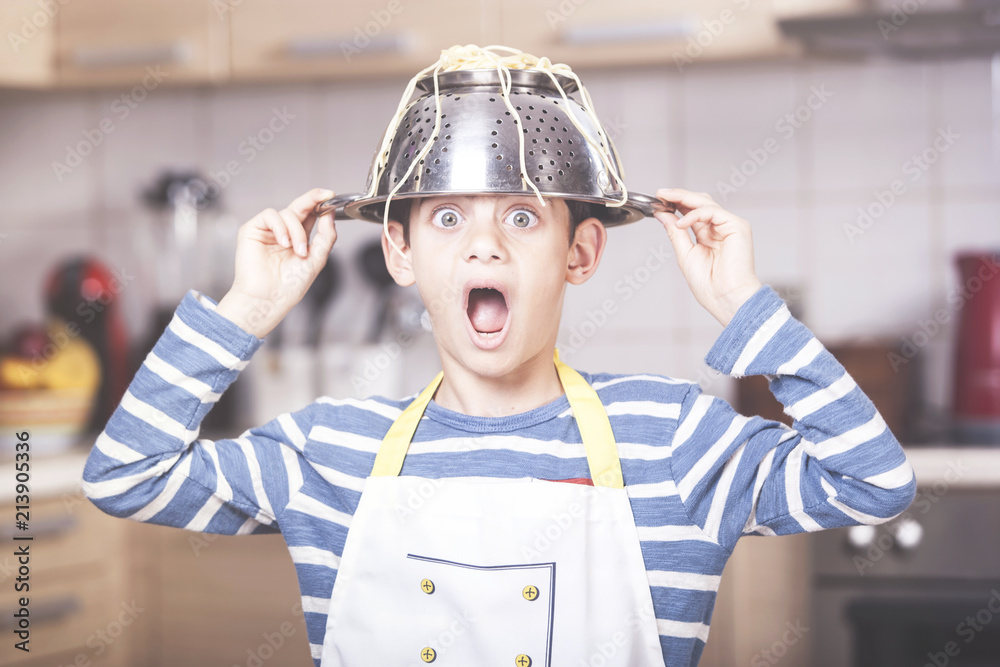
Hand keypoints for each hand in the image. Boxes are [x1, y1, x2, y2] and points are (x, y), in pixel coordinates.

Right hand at [215, 188, 337, 337]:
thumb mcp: (317, 259)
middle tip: (324, 196)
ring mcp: (268, 231)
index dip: (320, 204)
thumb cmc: (289, 286)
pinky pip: (270, 215)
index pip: (310, 215)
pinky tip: (284, 243)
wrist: (268, 298)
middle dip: (312, 199)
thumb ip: (326, 236)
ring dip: (297, 231)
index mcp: (299, 239)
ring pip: (288, 213)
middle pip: (299, 207)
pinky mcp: (252, 230)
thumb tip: (329, 215)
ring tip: (298, 251)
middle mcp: (284, 233)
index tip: (331, 196)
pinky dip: (280, 227)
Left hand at [654, 188, 762, 327]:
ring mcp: (729, 226)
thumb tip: (663, 215)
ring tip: (665, 199)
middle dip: (678, 196)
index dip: (675, 204)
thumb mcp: (685, 254)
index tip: (657, 201)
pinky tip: (680, 222)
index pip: (691, 212)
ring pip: (705, 202)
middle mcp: (719, 228)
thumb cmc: (709, 284)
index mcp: (708, 235)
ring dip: (684, 198)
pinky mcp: (737, 226)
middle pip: (699, 202)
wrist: (725, 298)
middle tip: (660, 194)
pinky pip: (712, 211)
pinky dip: (694, 214)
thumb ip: (675, 233)